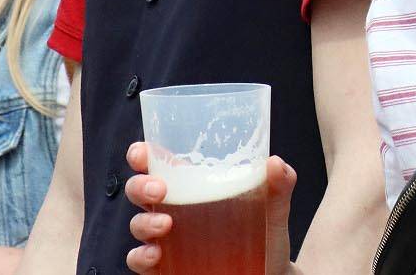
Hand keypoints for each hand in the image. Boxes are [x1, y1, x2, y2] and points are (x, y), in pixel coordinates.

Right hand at [123, 142, 298, 274]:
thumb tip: (276, 164)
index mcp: (192, 184)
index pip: (157, 162)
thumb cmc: (265, 232)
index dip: (141, 154)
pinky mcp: (165, 266)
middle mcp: (172, 208)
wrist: (270, 273)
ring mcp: (165, 238)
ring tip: (166, 224)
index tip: (143, 153)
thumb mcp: (274, 207)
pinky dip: (141, 256)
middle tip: (160, 189)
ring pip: (136, 224)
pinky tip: (156, 254)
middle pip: (138, 189)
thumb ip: (279, 184)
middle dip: (140, 185)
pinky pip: (138, 260)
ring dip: (144, 221)